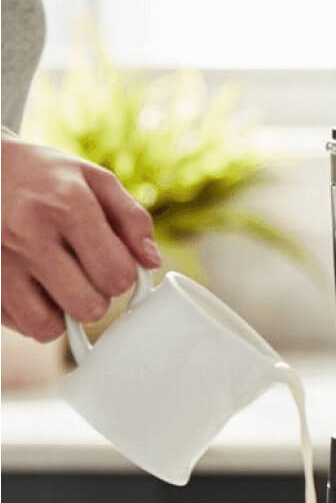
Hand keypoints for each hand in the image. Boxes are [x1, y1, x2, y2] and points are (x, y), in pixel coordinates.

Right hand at [1, 136, 161, 341]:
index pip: (116, 275)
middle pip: (88, 306)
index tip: (110, 261)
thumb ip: (132, 218)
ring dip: (60, 312)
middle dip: (95, 295)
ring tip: (56, 282)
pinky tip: (29, 284)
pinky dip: (29, 313)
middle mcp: (27, 234)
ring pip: (48, 327)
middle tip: (83, 272)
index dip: (122, 274)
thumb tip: (150, 262)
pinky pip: (17, 324)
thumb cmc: (42, 175)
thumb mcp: (92, 179)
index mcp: (66, 205)